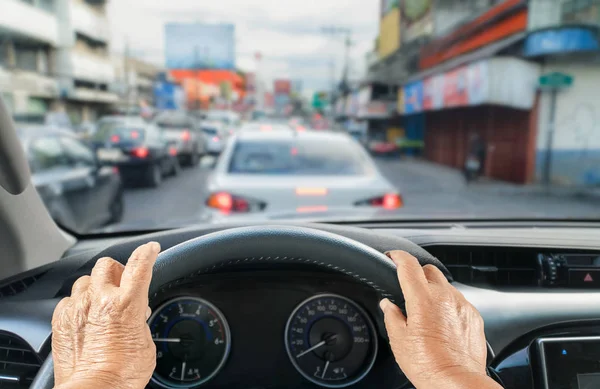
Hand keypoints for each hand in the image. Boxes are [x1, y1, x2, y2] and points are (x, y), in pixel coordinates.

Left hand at [52, 242, 160, 388]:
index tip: (151, 248)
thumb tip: (136, 318)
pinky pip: (68, 300)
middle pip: (108, 264)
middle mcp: (101, 300)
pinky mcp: (61, 320)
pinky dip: (78, 304)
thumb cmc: (121, 373)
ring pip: (86, 279)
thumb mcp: (145, 343)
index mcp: (127, 303)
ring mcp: (78, 308)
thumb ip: (139, 322)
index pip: (140, 265)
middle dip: (117, 271)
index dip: (147, 252)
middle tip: (123, 286)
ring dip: (96, 287)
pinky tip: (85, 318)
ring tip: (101, 304)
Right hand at [380, 250, 499, 388]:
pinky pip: (458, 302)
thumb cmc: (429, 365)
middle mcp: (445, 296)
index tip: (392, 256)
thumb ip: (392, 316)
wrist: (457, 382)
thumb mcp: (398, 340)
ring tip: (426, 312)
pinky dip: (448, 306)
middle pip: (429, 270)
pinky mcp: (474, 316)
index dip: (398, 256)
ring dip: (434, 292)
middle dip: (417, 274)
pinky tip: (442, 323)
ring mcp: (462, 305)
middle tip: (408, 289)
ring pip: (446, 286)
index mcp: (422, 298)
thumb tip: (387, 305)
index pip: (408, 264)